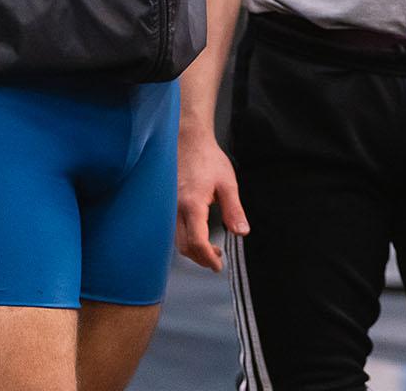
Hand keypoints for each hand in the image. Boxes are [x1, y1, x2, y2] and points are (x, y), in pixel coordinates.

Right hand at [176, 127, 248, 271]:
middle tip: (217, 259)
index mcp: (191, 205)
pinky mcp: (164, 205)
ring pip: (175, 240)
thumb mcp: (228, 183)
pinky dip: (184, 238)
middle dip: (201, 257)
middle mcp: (174, 209)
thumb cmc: (207, 159)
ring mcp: (166, 207)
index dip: (207, 258)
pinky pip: (171, 229)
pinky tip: (196, 235)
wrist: (187, 140)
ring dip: (192, 249)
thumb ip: (234, 210)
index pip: (196, 242)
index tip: (218, 265)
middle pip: (184, 246)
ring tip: (210, 248)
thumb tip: (241, 232)